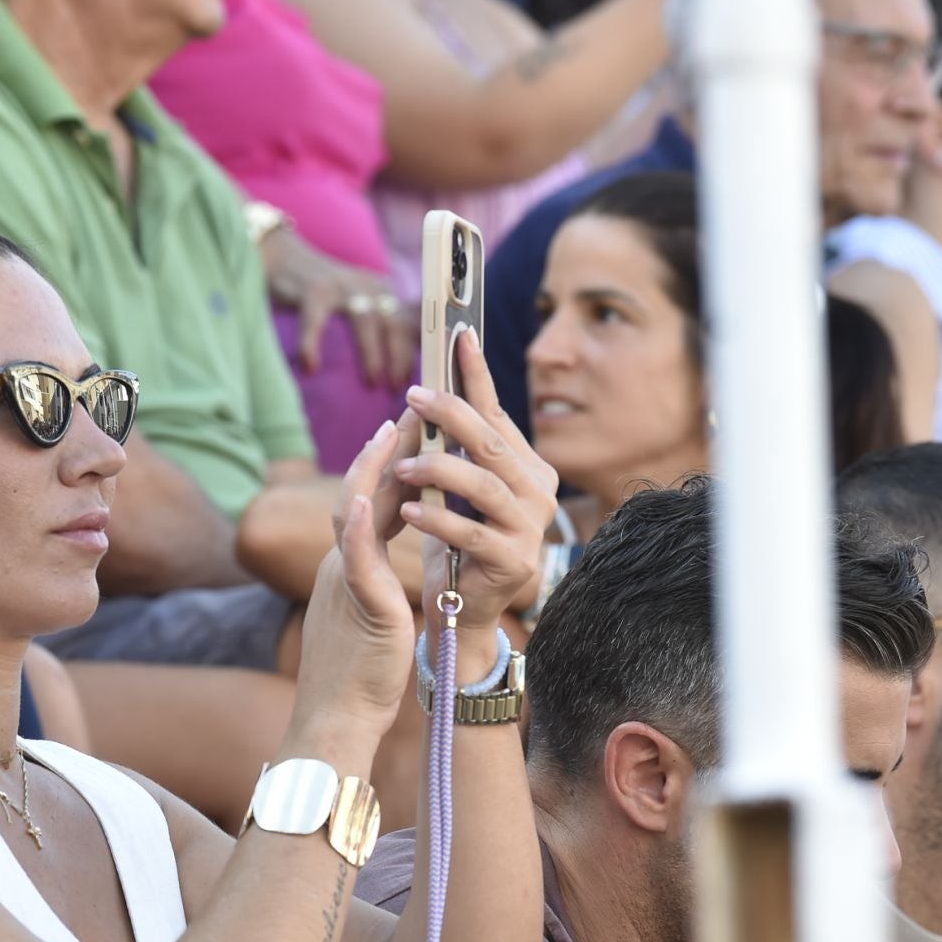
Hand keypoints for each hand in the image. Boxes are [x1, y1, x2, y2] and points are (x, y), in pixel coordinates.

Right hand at [263, 227, 414, 388]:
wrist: (286, 259)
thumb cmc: (323, 293)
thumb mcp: (358, 299)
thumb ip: (375, 322)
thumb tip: (391, 366)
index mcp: (382, 291)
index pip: (407, 321)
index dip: (412, 350)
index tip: (410, 377)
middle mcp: (367, 285)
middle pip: (393, 321)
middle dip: (398, 355)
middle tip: (395, 385)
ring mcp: (341, 286)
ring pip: (365, 321)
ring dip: (372, 354)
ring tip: (371, 382)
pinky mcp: (313, 290)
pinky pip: (315, 322)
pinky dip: (312, 346)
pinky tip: (311, 366)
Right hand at [288, 415, 420, 739]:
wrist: (334, 719)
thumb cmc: (355, 678)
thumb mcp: (362, 618)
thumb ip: (365, 584)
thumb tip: (372, 566)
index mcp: (347, 568)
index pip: (368, 504)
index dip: (385, 465)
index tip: (403, 430)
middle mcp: (341, 566)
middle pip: (361, 494)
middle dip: (387, 450)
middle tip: (410, 409)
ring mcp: (345, 582)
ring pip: (353, 513)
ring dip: (372, 469)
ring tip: (392, 432)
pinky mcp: (357, 605)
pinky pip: (354, 560)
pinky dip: (355, 526)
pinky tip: (362, 497)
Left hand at [392, 329, 557, 630]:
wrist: (464, 607)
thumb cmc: (457, 539)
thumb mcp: (455, 486)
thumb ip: (454, 446)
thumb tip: (428, 388)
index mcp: (527, 467)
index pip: (497, 414)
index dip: (477, 376)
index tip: (459, 335)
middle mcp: (538, 492)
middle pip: (492, 444)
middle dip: (452, 414)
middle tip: (414, 395)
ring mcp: (530, 528)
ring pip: (484, 486)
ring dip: (439, 469)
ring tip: (403, 466)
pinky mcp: (513, 562)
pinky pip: (472, 532)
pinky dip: (437, 519)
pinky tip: (407, 510)